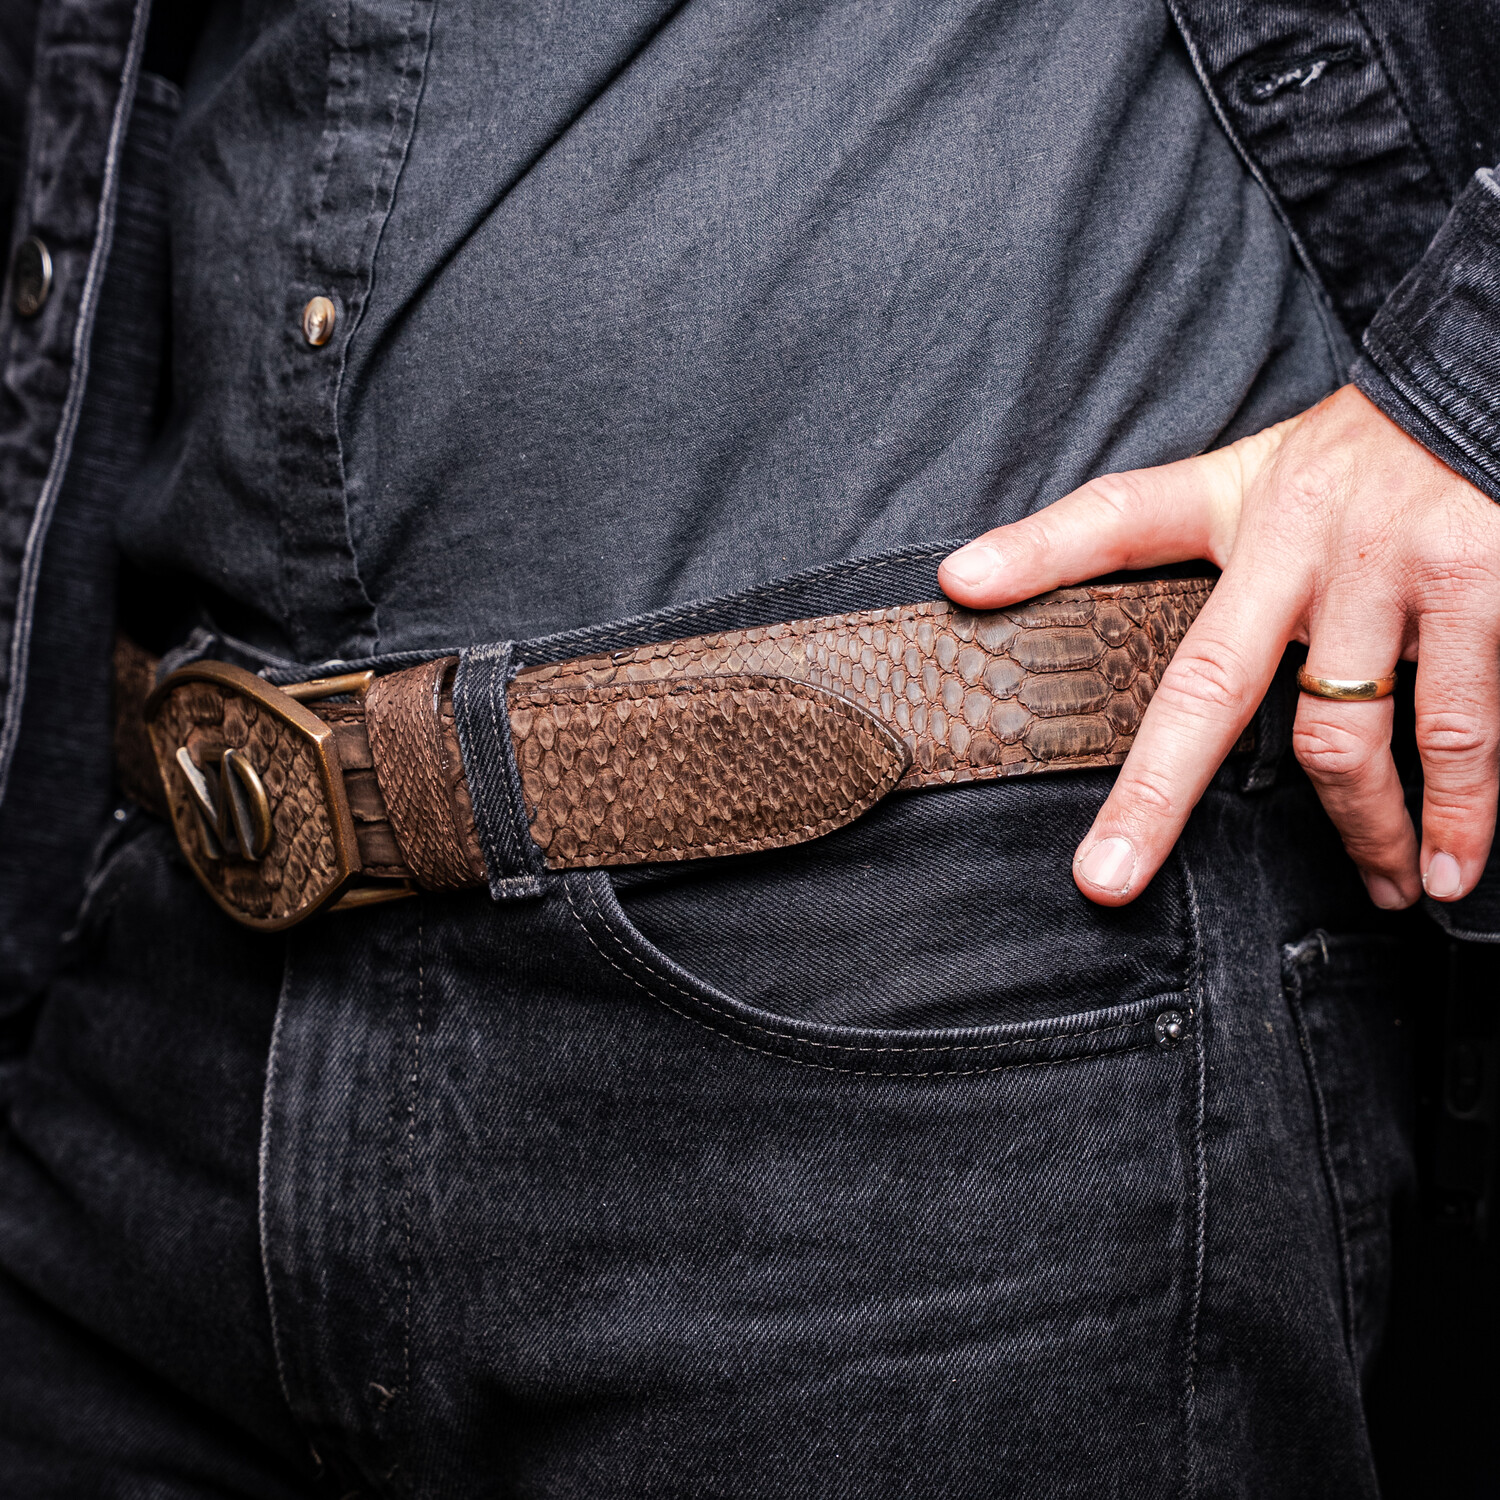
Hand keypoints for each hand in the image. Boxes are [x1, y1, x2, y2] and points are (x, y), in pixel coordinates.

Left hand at [937, 385, 1499, 908]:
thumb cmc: (1389, 451)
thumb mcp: (1282, 470)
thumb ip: (1210, 530)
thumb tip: (1086, 573)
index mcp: (1249, 502)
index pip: (1121, 516)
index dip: (1036, 549)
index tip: (959, 584)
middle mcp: (1308, 536)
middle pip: (1209, 682)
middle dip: (1155, 791)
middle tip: (1110, 876)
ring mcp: (1396, 566)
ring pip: (1348, 734)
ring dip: (1368, 830)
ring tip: (1390, 887)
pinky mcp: (1490, 585)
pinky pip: (1463, 725)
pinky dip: (1466, 807)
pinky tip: (1459, 861)